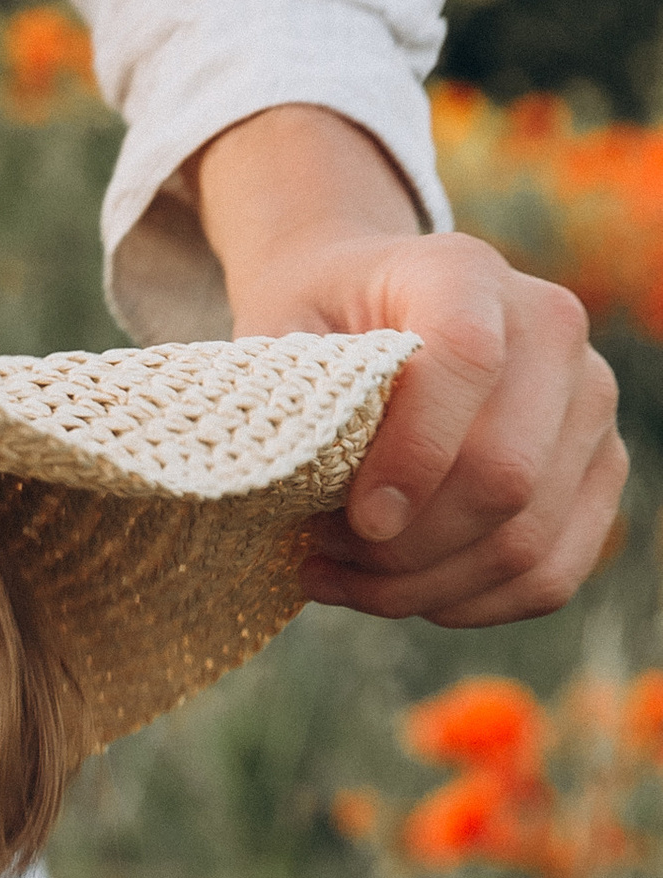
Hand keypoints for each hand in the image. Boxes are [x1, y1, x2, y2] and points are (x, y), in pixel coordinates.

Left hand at [192, 105, 624, 628]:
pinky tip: (399, 595)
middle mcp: (550, 328)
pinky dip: (466, 605)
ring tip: (343, 577)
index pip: (467, 360)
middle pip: (505, 475)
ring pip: (524, 540)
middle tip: (322, 553)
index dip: (412, 457)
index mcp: (464, 272)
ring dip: (421, 587)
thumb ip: (297, 402)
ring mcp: (587, 402)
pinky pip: (548, 576)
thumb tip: (321, 497)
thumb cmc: (315, 333)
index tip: (352, 521)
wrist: (369, 313)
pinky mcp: (598, 470)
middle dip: (403, 547)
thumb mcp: (280, 340)